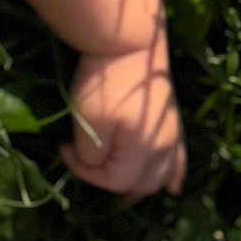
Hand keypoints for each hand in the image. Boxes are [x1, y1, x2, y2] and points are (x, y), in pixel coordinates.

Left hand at [61, 42, 185, 199]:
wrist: (125, 43)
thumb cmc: (104, 82)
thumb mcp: (88, 119)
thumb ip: (91, 152)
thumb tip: (92, 164)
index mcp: (142, 151)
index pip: (112, 180)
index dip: (84, 171)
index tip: (62, 149)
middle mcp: (162, 149)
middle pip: (140, 183)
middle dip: (112, 183)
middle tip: (87, 171)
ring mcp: (170, 135)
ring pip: (161, 175)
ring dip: (143, 186)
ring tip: (129, 198)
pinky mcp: (170, 122)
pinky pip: (178, 159)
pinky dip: (174, 175)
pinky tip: (172, 186)